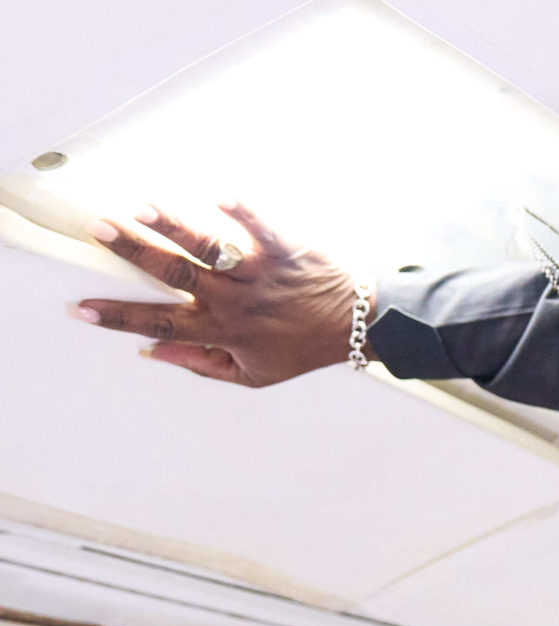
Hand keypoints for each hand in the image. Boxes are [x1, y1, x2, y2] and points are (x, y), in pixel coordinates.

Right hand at [72, 202, 363, 386]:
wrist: (355, 327)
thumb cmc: (299, 349)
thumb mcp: (252, 374)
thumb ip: (200, 364)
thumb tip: (151, 352)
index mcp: (223, 330)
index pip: (160, 324)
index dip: (118, 319)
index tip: (80, 309)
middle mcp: (236, 301)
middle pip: (176, 274)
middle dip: (134, 252)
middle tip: (99, 229)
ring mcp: (261, 274)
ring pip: (212, 249)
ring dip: (176, 227)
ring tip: (143, 208)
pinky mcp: (286, 251)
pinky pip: (264, 229)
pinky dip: (244, 212)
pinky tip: (220, 195)